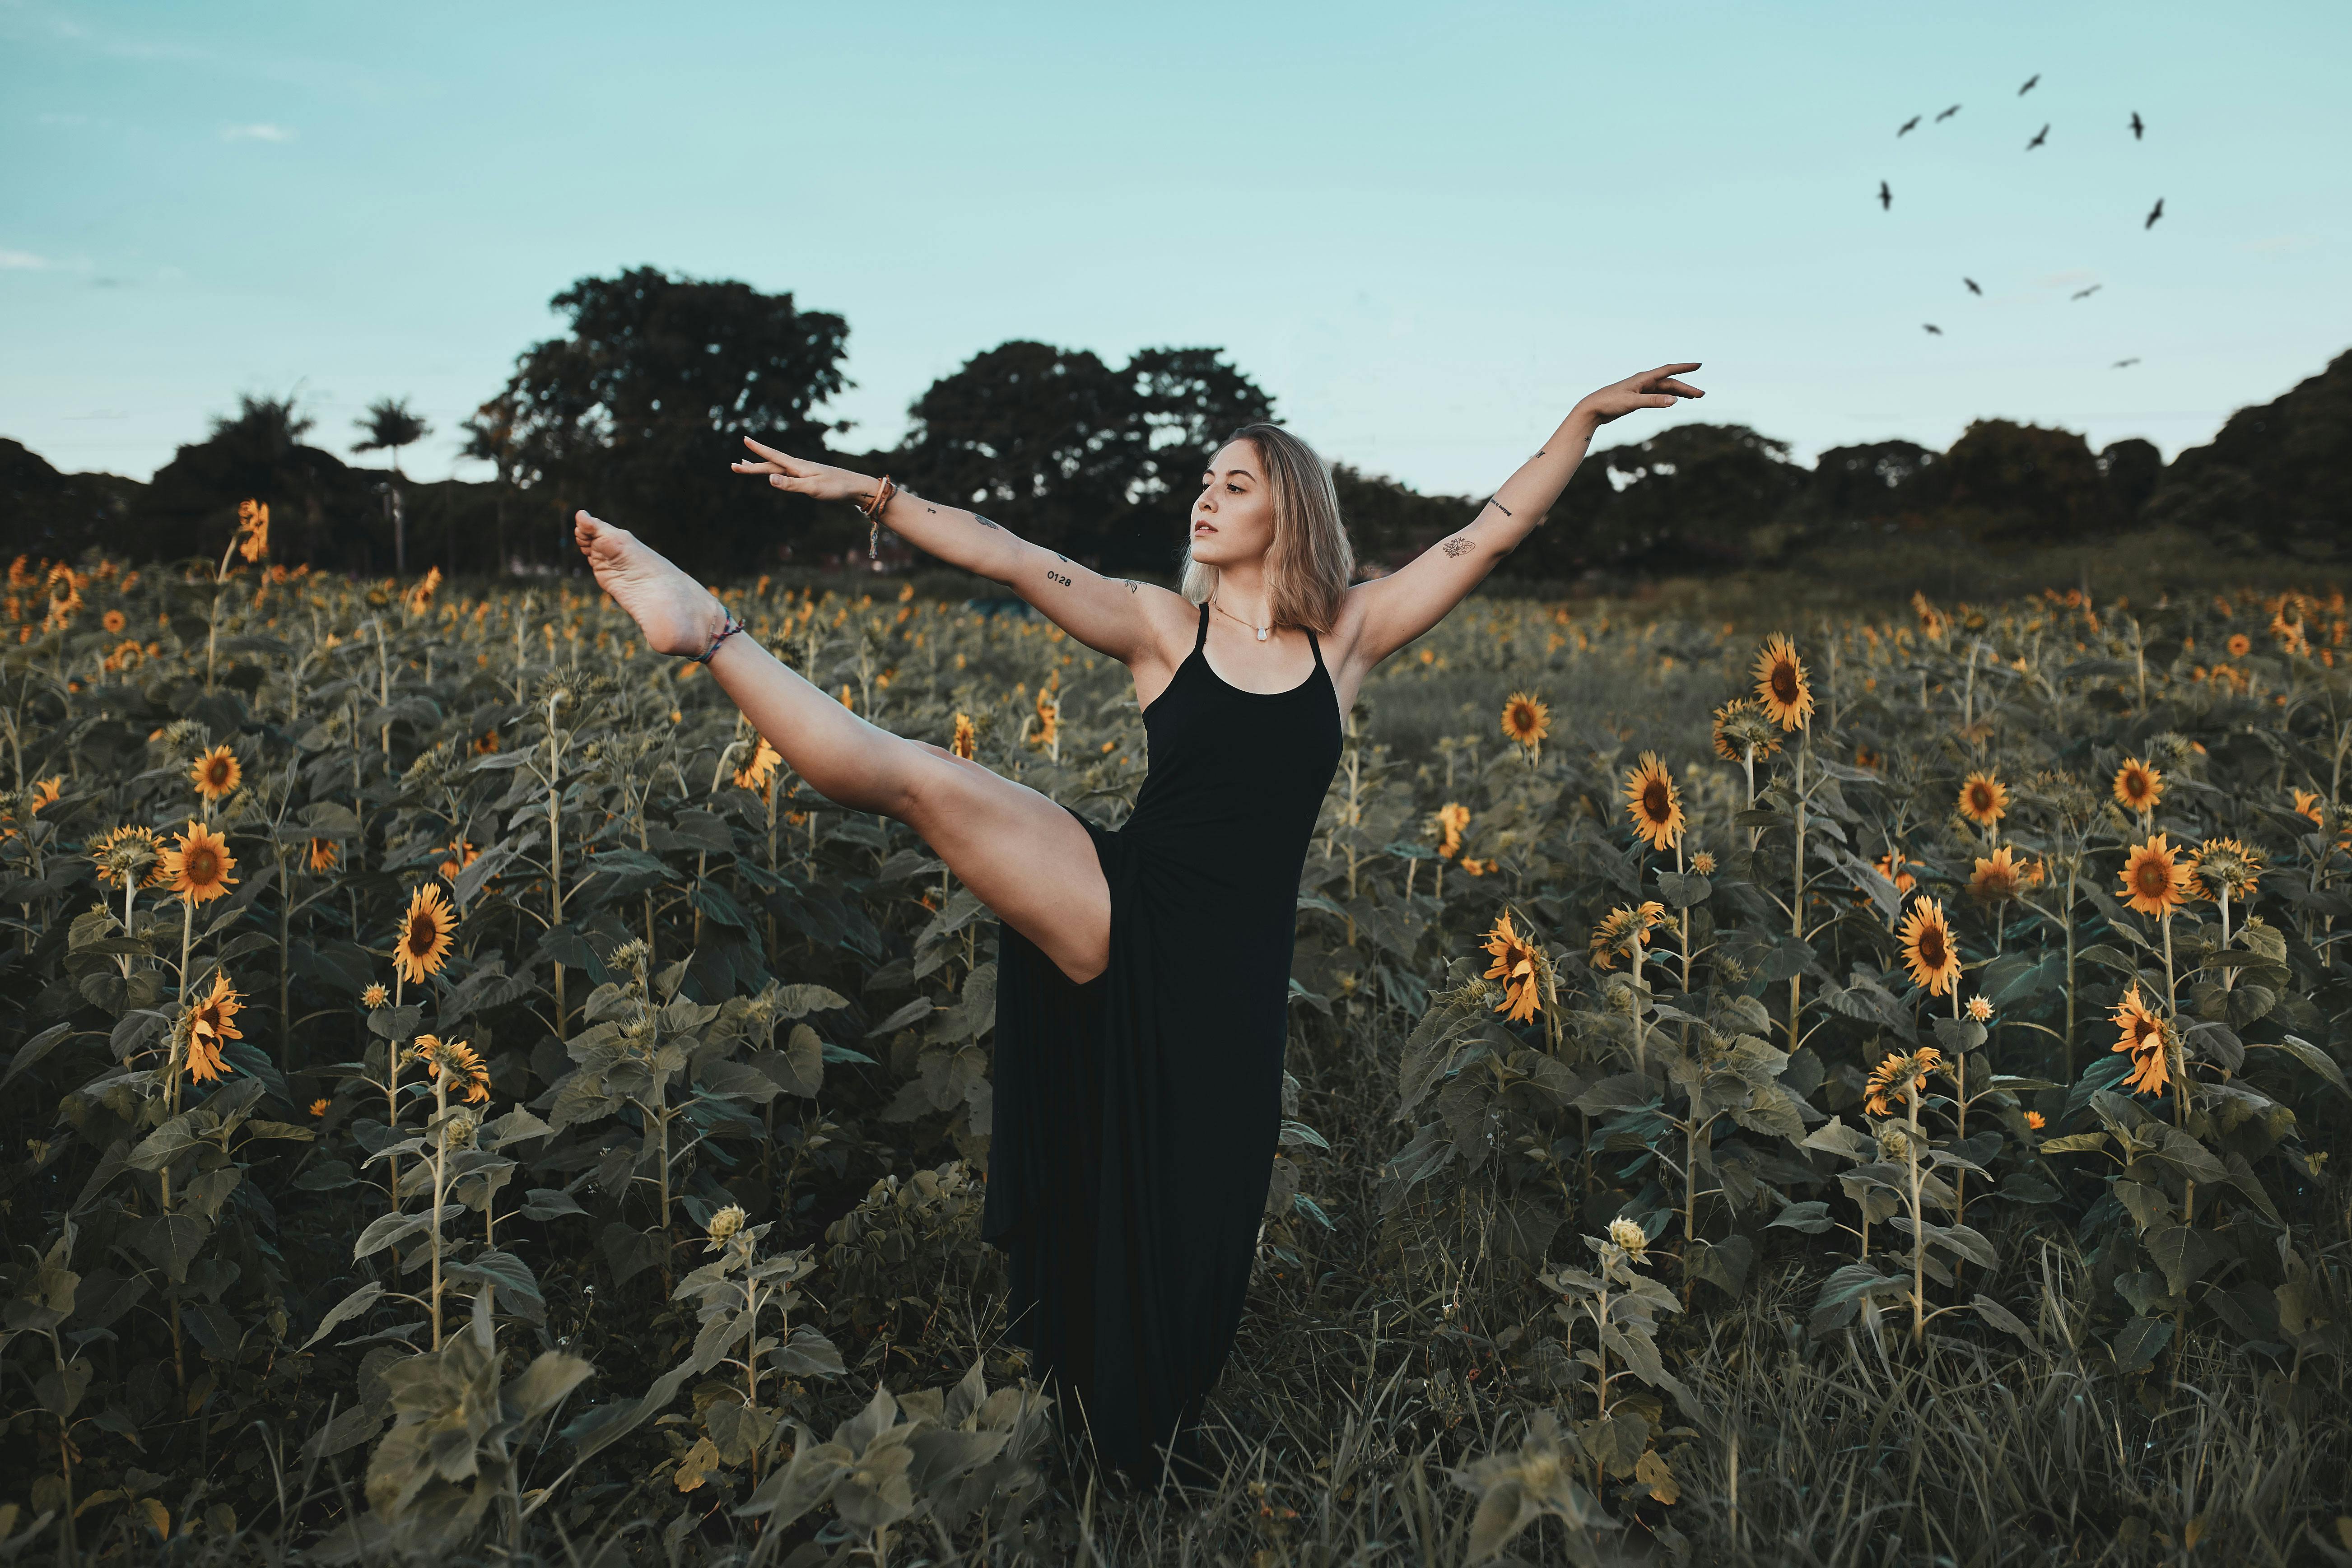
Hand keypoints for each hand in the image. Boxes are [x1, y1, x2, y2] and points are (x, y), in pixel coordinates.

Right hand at [731, 437, 876, 503]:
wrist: (857, 488)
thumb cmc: (836, 488)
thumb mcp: (812, 488)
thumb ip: (790, 485)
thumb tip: (768, 479)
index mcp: (798, 466)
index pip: (773, 457)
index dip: (758, 449)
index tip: (744, 438)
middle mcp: (799, 466)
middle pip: (770, 464)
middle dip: (752, 465)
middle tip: (733, 465)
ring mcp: (804, 472)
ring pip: (777, 468)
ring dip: (761, 467)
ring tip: (746, 464)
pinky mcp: (809, 478)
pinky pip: (786, 474)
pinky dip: (774, 473)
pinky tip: (774, 475)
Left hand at [1572, 363, 1704, 425]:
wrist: (1592, 409)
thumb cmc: (1610, 403)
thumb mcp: (1632, 403)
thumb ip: (1653, 401)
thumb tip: (1675, 400)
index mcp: (1643, 378)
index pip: (1668, 370)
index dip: (1684, 368)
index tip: (1699, 365)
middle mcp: (1644, 381)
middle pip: (1670, 383)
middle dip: (1686, 388)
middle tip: (1702, 395)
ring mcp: (1641, 389)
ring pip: (1665, 390)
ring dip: (1679, 393)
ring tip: (1695, 397)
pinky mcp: (1637, 398)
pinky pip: (1657, 396)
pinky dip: (1667, 398)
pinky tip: (1674, 401)